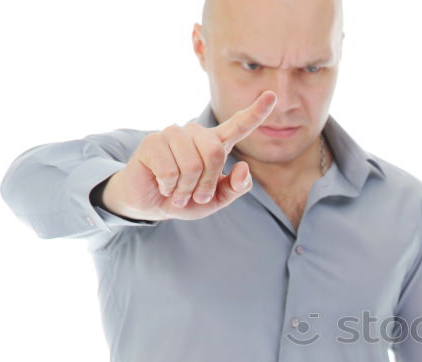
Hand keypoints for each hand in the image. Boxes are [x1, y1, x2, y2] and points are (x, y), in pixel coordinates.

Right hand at [99, 91, 276, 220]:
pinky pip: (170, 171)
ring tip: (177, 191)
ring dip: (186, 188)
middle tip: (195, 196)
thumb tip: (244, 168)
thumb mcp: (215, 200)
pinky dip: (169, 187)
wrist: (150, 204)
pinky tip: (162, 184)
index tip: (272, 96)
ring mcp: (173, 134)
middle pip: (215, 152)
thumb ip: (235, 188)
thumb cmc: (185, 199)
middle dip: (206, 182)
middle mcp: (195, 133)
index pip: (239, 126)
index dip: (256, 113)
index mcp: (215, 144)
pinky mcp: (153, 141)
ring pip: (192, 164)